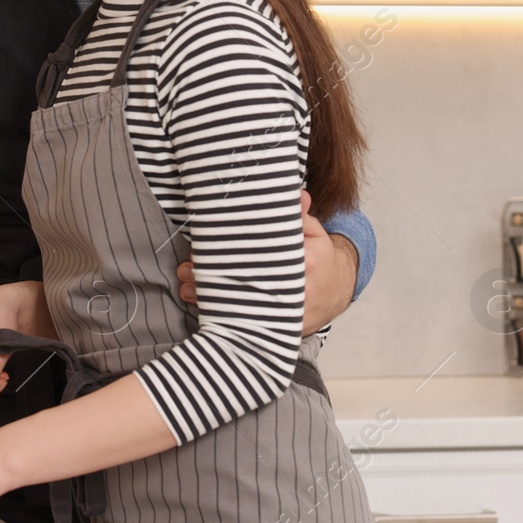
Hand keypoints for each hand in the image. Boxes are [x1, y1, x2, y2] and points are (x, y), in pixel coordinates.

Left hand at [177, 190, 357, 335]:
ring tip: (187, 286)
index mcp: (304, 262)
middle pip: (245, 283)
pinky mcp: (279, 328)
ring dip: (209, 298)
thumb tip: (297, 194)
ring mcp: (286, 314)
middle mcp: (294, 291)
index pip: (261, 255)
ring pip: (241, 308)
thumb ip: (298, 216)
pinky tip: (200, 303)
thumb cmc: (319, 258)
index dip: (229, 253)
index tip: (205, 249)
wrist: (335, 291)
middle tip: (186, 267)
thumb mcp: (313, 232)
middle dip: (212, 276)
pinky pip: (245, 323)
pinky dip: (222, 314)